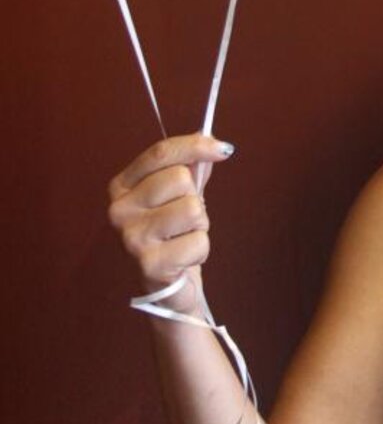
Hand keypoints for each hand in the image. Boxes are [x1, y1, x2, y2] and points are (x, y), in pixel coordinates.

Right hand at [107, 135, 233, 309]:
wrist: (166, 287)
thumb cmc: (172, 235)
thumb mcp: (178, 194)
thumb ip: (191, 166)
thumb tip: (208, 137)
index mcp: (122, 186)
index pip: (161, 153)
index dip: (195, 146)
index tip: (223, 150)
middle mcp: (119, 210)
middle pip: (180, 178)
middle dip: (195, 198)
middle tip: (184, 219)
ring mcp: (132, 238)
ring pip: (192, 208)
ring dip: (200, 225)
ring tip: (184, 237)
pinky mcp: (149, 265)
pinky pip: (199, 241)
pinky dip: (200, 250)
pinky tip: (184, 258)